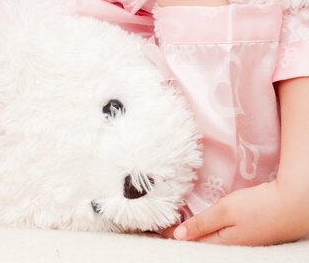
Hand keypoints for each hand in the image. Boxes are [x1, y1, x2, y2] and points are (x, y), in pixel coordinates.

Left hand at [162, 181, 308, 245]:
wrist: (296, 204)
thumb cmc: (260, 207)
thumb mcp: (225, 212)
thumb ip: (201, 224)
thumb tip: (177, 236)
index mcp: (222, 243)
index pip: (190, 242)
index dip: (172, 235)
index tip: (155, 229)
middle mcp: (231, 244)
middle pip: (201, 242)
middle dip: (181, 236)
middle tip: (162, 228)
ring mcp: (242, 239)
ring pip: (212, 237)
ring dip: (194, 231)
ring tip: (177, 225)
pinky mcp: (250, 230)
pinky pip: (223, 232)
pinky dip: (209, 228)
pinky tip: (205, 222)